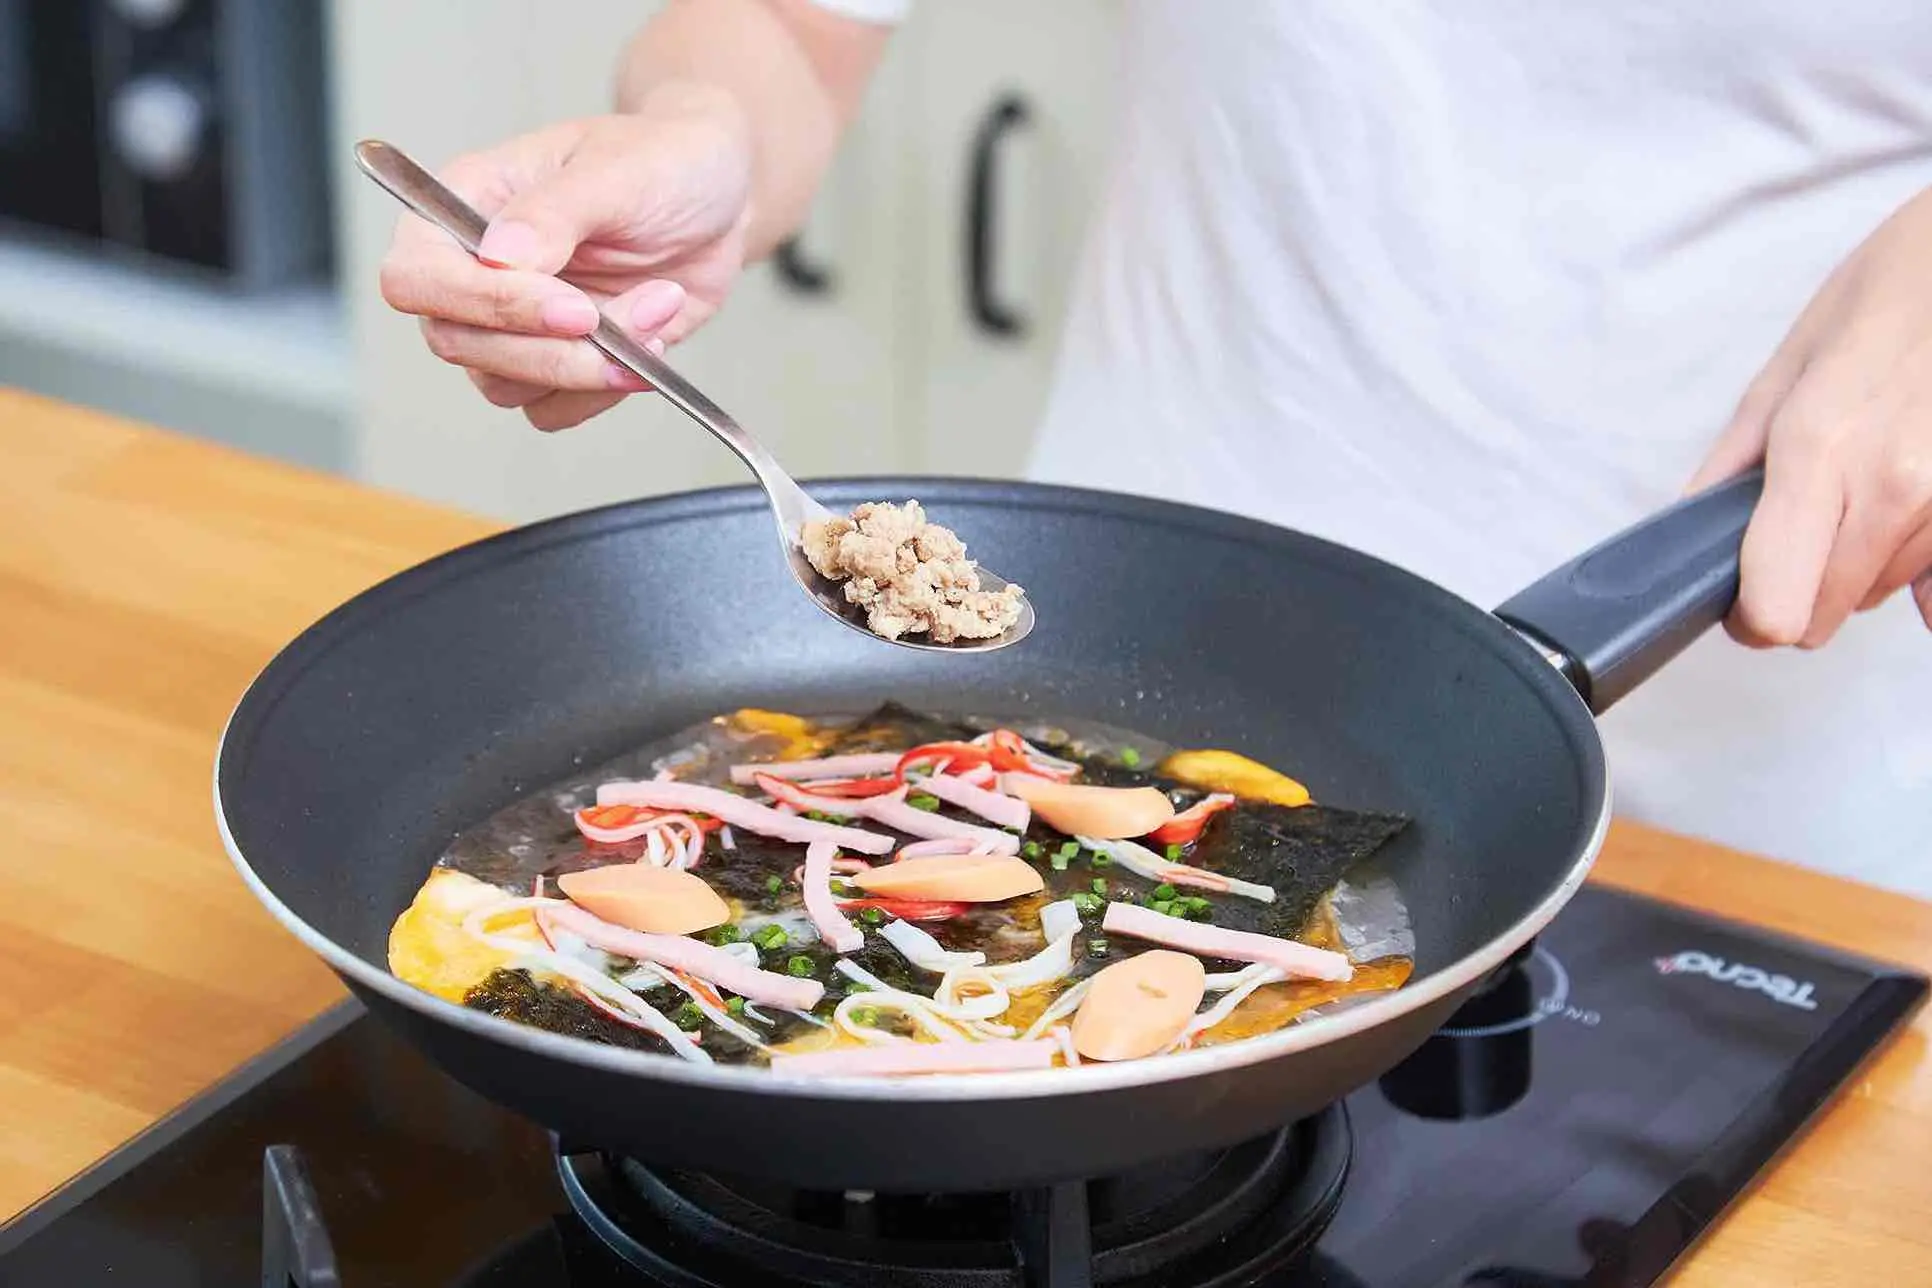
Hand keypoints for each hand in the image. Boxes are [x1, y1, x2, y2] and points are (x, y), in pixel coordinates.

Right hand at [378, 86, 751, 430]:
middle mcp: (473, 268)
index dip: (484, 303)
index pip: (415, 275)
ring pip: (503, 385)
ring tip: (657, 313)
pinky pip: (551, 410)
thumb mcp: (619, 170)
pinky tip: (650, 344)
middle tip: (631, 324)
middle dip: (550, 349)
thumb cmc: (663, 163)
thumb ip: (553, 212)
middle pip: (455, 342)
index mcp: (465, 202)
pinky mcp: (553, 359)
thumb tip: (498, 257)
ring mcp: (510, 321)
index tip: (573, 307)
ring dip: (587, 369)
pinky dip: (603, 392)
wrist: (718, 203)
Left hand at [1692, 186, 1931, 645]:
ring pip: (1883, 595)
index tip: (1743, 602)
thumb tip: (1691, 526)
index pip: (1777, 607)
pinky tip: (1913, 503)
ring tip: (1869, 480)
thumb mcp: (1791, 365)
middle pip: (1827, 616)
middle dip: (1802, 590)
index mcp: (1819, 451)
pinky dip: (1920, 561)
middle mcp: (1894, 487)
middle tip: (1804, 527)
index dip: (1751, 618)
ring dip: (1862, 563)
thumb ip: (1734, 460)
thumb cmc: (1895, 291)